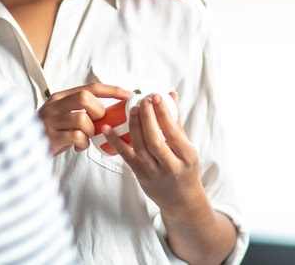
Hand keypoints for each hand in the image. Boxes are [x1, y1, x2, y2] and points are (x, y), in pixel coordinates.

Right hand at [38, 83, 132, 155]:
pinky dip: (83, 144)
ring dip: (91, 131)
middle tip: (97, 123)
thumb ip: (81, 110)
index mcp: (61, 97)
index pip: (91, 87)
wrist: (25, 150)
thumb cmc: (52, 133)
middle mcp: (54, 105)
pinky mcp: (51, 137)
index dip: (112, 90)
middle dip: (98, 111)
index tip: (130, 95)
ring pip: (82, 119)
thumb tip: (112, 112)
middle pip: (85, 97)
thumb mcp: (64, 116)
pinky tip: (78, 147)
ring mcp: (51, 120)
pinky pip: (76, 137)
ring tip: (85, 138)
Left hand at [102, 92, 201, 214]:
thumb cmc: (184, 167)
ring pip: (140, 148)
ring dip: (133, 126)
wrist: (181, 200)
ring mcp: (154, 172)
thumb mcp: (187, 146)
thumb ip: (176, 121)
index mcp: (187, 156)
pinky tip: (108, 128)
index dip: (163, 114)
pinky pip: (126, 156)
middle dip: (147, 119)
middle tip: (142, 101)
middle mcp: (171, 166)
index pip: (173, 132)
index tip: (156, 97)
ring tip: (131, 109)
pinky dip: (115, 141)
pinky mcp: (140, 175)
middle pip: (155, 141)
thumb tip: (171, 95)